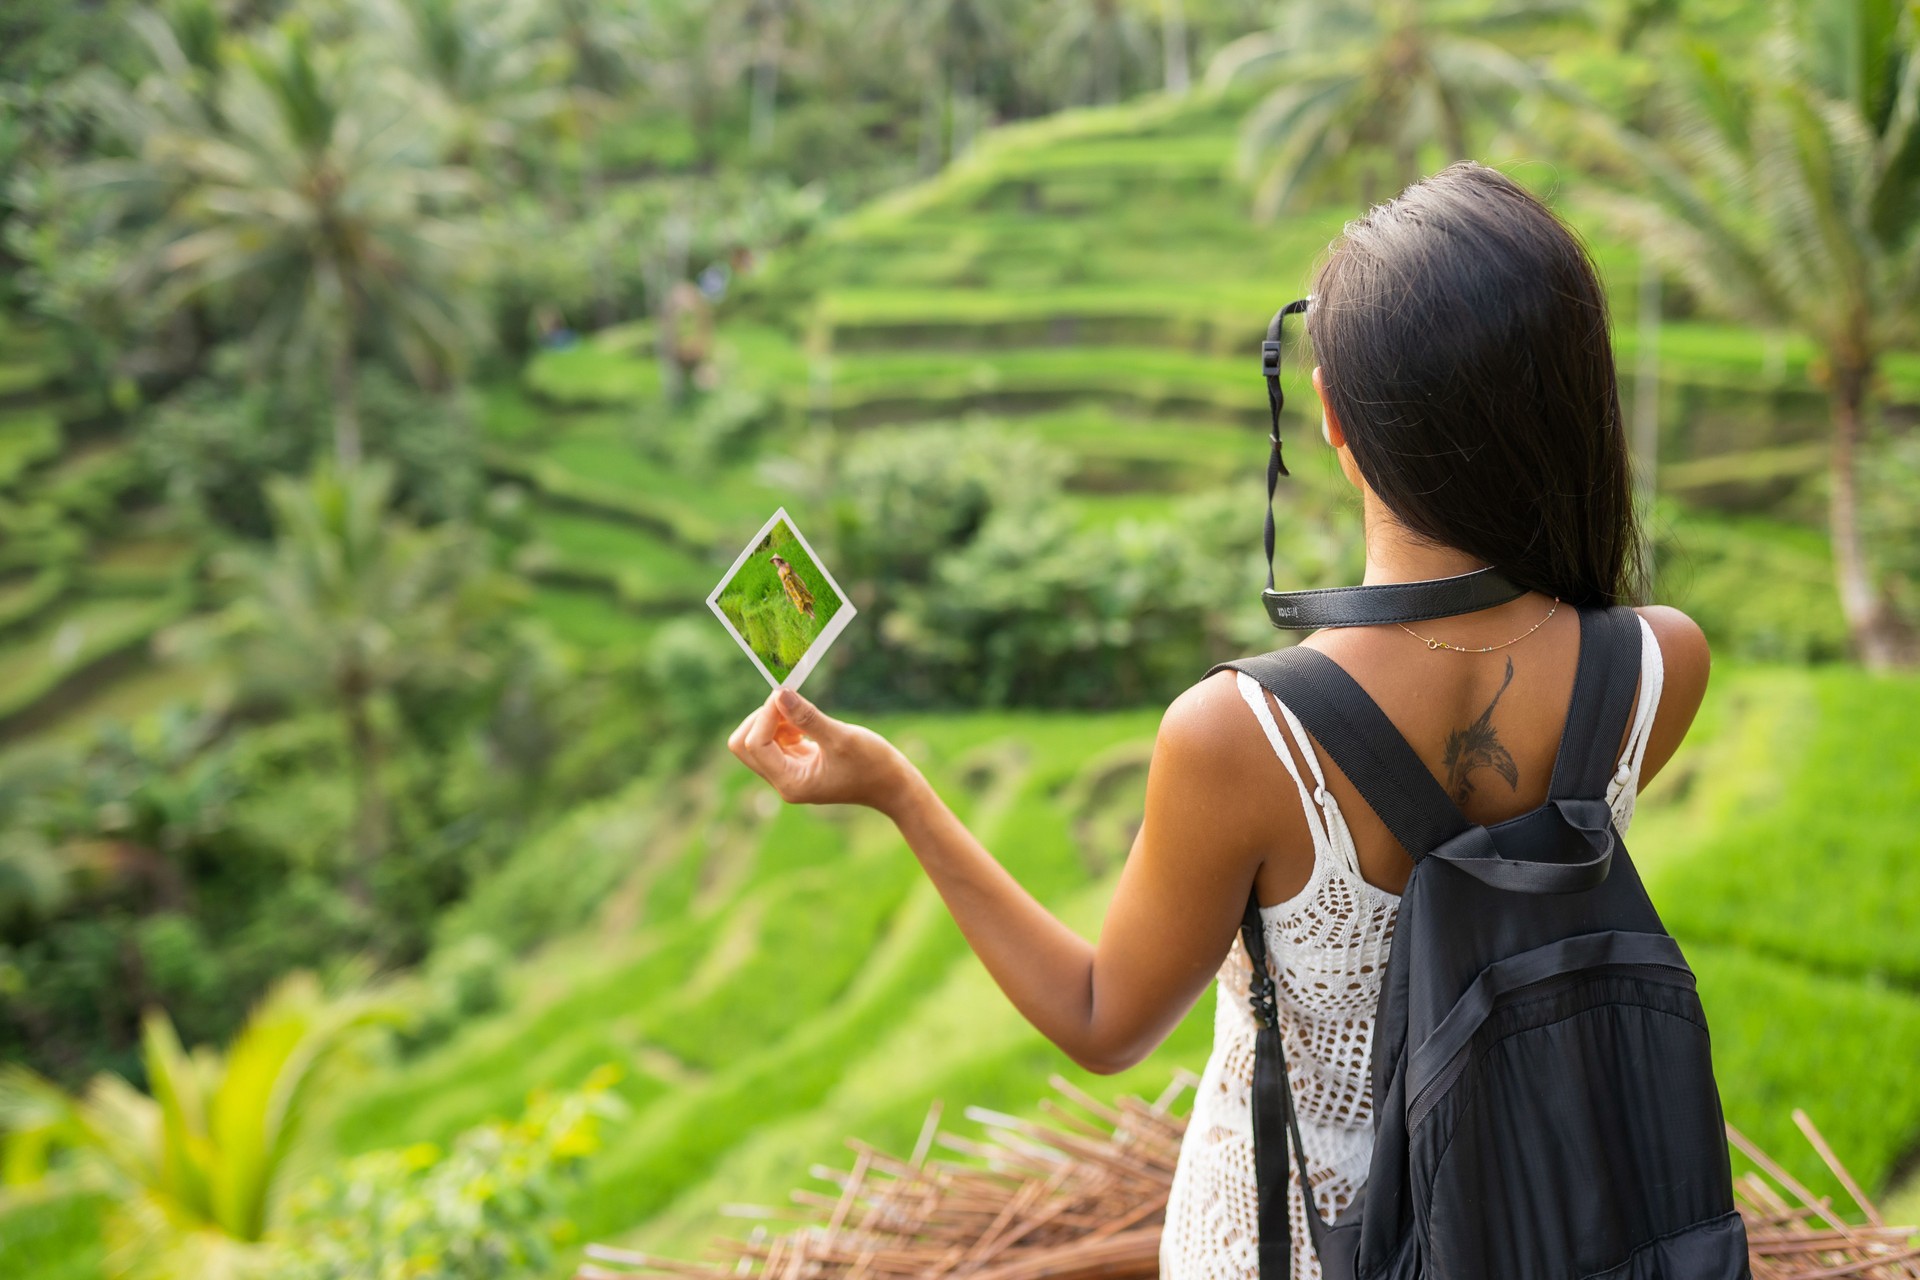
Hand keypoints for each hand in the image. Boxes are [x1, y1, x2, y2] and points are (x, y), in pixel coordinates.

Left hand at [727, 685, 918, 812]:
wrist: (893, 786)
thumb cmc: (873, 765)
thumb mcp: (841, 737)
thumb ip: (807, 717)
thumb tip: (779, 693)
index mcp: (790, 783)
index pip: (754, 745)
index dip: (765, 715)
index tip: (786, 694)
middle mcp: (783, 782)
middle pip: (744, 746)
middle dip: (760, 719)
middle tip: (789, 705)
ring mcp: (788, 774)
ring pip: (756, 741)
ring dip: (772, 721)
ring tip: (802, 717)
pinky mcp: (796, 765)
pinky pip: (773, 741)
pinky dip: (782, 726)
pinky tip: (805, 725)